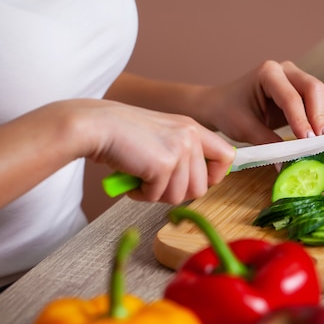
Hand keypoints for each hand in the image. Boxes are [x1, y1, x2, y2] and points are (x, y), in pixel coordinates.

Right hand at [79, 100, 235, 203]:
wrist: (96, 126)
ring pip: (180, 196)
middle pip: (201, 188)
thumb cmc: (123, 135)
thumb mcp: (163, 137)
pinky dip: (141, 194)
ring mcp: (178, 150)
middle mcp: (190, 137)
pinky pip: (157, 197)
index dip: (215, 176)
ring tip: (141, 177)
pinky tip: (131, 178)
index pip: (227, 156)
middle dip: (176, 193)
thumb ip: (184, 154)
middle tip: (156, 182)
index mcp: (193, 128)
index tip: (194, 181)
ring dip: (157, 194)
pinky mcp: (163, 165)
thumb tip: (200, 184)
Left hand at [199, 60, 323, 144]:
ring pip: (323, 94)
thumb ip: (267, 145)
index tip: (309, 140)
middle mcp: (286, 71)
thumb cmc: (230, 112)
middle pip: (313, 88)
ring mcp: (297, 79)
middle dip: (320, 115)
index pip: (290, 97)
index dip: (301, 119)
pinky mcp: (303, 92)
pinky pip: (323, 101)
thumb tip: (286, 166)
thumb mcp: (245, 129)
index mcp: (268, 73)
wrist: (223, 104)